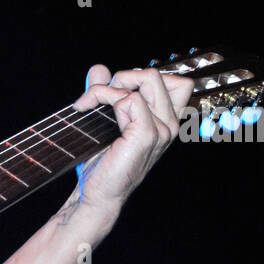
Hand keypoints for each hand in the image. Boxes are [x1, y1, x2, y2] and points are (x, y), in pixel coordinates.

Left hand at [70, 65, 192, 214]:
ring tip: (90, 103)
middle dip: (123, 76)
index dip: (142, 77)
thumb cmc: (101, 164)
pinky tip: (87, 110)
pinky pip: (128, 98)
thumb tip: (99, 68)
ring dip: (110, 87)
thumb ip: (105, 92)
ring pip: (145, 79)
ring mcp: (162, 130)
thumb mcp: (103, 121)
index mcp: (165, 121)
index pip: (176, 81)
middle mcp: (169, 124)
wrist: (95, 195)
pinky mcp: (147, 135)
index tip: (114, 92)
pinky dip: (104, 97)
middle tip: (99, 97)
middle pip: (156, 75)